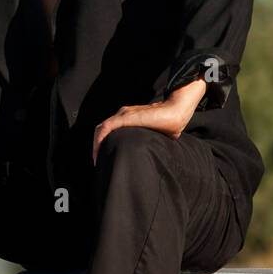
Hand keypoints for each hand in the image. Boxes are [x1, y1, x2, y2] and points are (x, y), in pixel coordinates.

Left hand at [91, 78, 205, 163]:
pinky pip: (106, 127)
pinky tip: (99, 151)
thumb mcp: (152, 134)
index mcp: (128, 117)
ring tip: (97, 159)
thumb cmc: (168, 125)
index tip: (104, 157)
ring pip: (101, 128)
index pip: (109, 128)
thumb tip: (145, 157)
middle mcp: (123, 114)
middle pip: (102, 129)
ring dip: (96, 144)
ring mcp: (124, 114)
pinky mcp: (126, 117)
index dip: (102, 142)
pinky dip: (100, 139)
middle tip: (98, 161)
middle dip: (97, 145)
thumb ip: (144, 140)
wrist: (176, 113)